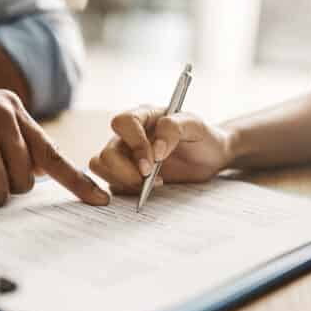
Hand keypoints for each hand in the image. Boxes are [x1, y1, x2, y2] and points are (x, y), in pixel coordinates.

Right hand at [89, 106, 233, 193]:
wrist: (211, 157)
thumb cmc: (202, 136)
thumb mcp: (196, 126)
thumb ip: (174, 128)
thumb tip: (156, 149)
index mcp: (144, 116)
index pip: (124, 122)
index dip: (134, 144)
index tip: (153, 162)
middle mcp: (129, 136)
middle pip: (107, 151)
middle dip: (125, 170)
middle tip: (148, 178)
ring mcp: (124, 156)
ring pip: (100, 165)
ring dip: (120, 180)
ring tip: (148, 185)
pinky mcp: (125, 175)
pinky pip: (109, 182)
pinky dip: (120, 190)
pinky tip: (141, 193)